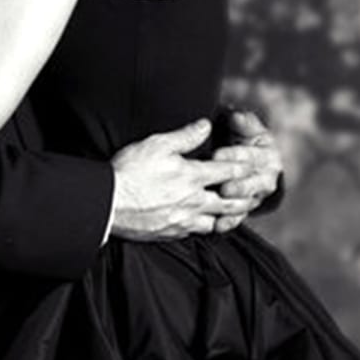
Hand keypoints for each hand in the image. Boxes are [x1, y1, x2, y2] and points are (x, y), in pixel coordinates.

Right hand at [110, 117, 274, 241]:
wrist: (108, 203)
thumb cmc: (130, 171)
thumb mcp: (157, 144)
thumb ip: (185, 136)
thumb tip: (206, 125)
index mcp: (193, 177)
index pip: (229, 171)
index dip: (244, 166)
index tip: (251, 164)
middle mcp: (194, 201)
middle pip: (230, 202)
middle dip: (244, 197)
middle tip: (251, 193)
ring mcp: (184, 220)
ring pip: (217, 222)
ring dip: (226, 216)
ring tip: (231, 210)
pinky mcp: (172, 233)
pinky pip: (197, 234)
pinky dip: (205, 227)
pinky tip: (204, 222)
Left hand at [207, 108, 282, 232]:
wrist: (245, 159)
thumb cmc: (241, 138)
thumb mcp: (245, 127)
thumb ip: (243, 122)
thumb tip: (237, 117)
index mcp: (268, 156)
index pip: (252, 156)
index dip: (235, 155)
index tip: (217, 155)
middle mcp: (266, 178)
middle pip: (253, 183)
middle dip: (238, 185)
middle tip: (223, 187)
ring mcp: (256, 196)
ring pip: (247, 203)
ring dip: (233, 206)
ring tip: (219, 207)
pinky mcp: (244, 209)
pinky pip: (238, 218)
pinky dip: (228, 223)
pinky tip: (217, 226)